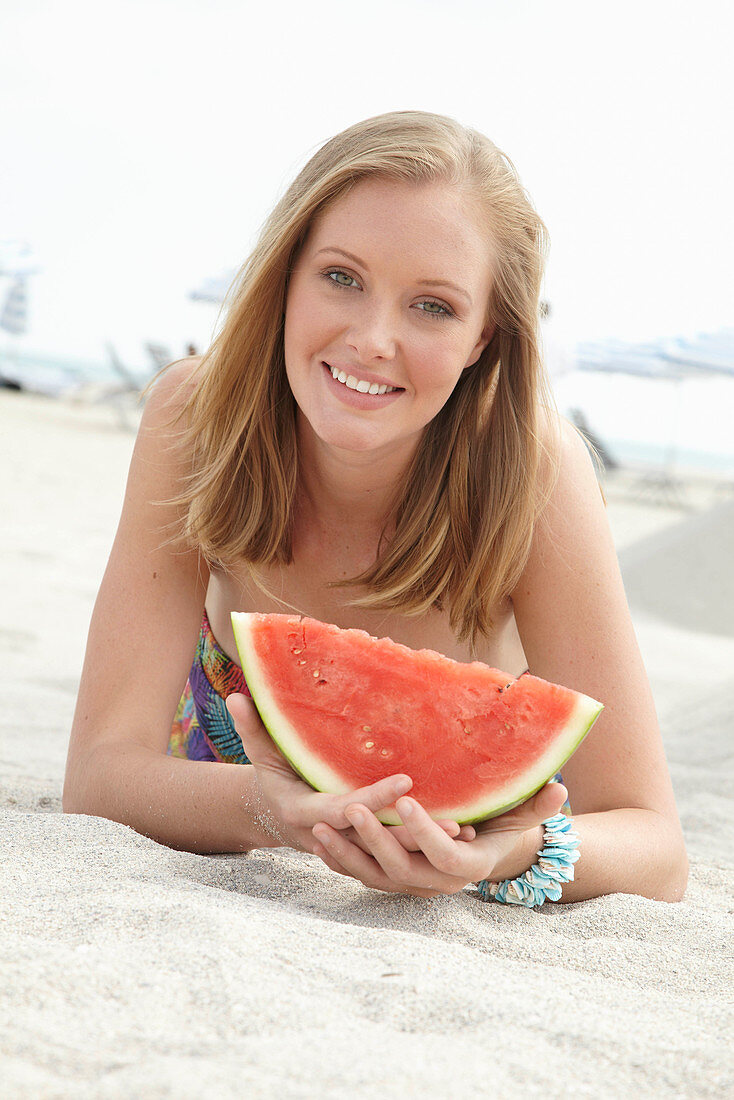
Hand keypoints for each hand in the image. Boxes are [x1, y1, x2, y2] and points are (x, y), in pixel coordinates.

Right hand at [225, 693, 475, 853]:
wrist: (274, 817)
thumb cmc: (274, 776)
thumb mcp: (263, 754)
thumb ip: (253, 728)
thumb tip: (234, 695)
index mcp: (306, 813)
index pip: (344, 809)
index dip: (373, 799)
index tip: (406, 780)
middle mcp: (330, 837)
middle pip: (374, 839)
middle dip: (410, 832)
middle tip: (451, 820)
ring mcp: (349, 849)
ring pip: (390, 853)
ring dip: (424, 843)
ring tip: (462, 828)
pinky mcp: (365, 852)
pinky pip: (396, 854)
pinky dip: (424, 846)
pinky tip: (458, 832)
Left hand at [311, 782, 568, 897]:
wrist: (481, 857)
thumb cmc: (498, 829)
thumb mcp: (517, 816)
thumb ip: (535, 806)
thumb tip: (560, 788)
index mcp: (466, 869)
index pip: (444, 855)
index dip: (425, 831)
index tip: (406, 799)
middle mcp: (435, 884)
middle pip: (401, 870)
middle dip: (375, 839)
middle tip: (351, 808)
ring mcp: (409, 886)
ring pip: (373, 878)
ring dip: (346, 854)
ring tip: (319, 828)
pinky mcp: (389, 881)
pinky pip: (360, 877)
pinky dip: (339, 860)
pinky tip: (317, 841)